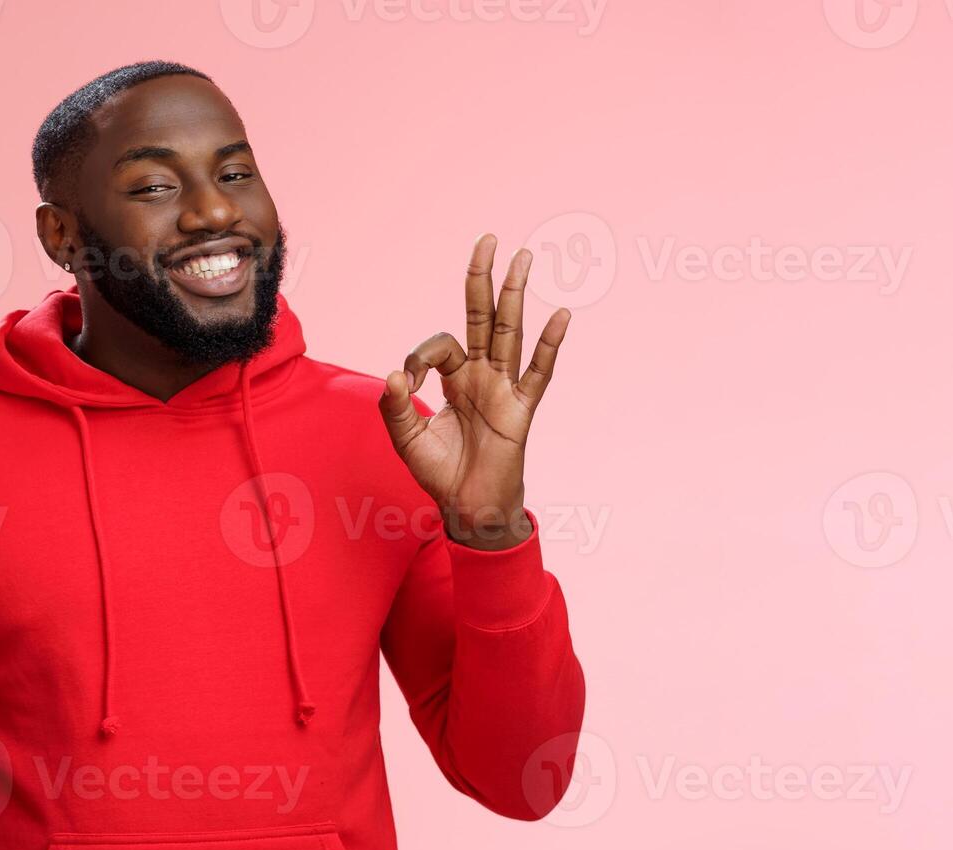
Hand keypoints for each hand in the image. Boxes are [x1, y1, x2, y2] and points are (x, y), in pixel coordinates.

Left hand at [381, 234, 572, 550]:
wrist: (467, 508)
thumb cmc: (441, 472)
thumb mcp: (405, 439)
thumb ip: (392, 408)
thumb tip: (393, 375)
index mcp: (455, 378)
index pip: (440, 345)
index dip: (419, 357)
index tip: (405, 385)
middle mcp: (482, 375)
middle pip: (482, 317)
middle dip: (482, 279)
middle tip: (488, 239)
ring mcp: (504, 389)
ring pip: (510, 333)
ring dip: (515, 295)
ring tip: (523, 257)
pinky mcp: (521, 410)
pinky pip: (538, 373)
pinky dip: (549, 346)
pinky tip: (560, 315)